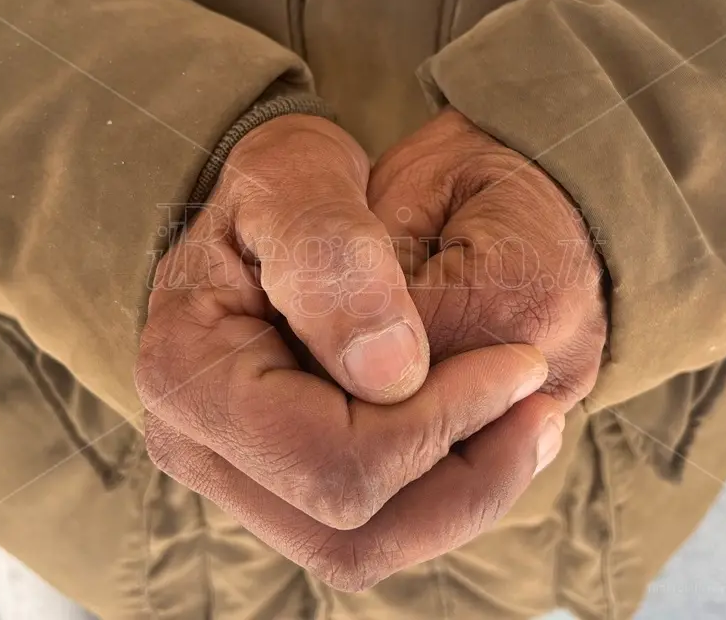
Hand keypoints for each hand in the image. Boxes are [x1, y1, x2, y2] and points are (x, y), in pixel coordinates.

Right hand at [135, 114, 566, 589]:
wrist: (266, 212)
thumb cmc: (280, 186)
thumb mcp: (298, 176)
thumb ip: (332, 257)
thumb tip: (391, 372)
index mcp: (187, 375)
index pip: (330, 460)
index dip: (439, 424)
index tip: (518, 362)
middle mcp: (198, 448)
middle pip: (349, 534)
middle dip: (462, 476)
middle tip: (537, 398)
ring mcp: (238, 480)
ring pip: (365, 549)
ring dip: (463, 498)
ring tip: (530, 420)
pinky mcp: (282, 489)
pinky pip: (375, 529)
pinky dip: (445, 494)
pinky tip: (494, 429)